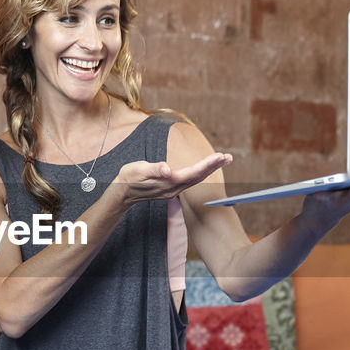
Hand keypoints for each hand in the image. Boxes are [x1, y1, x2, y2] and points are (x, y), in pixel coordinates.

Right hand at [116, 151, 232, 204]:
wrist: (122, 192)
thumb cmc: (129, 178)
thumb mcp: (138, 170)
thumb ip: (153, 169)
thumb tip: (167, 169)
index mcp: (169, 182)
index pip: (193, 173)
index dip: (207, 164)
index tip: (220, 156)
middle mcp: (174, 188)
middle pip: (199, 176)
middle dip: (214, 166)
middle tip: (228, 157)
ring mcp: (173, 189)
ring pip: (196, 178)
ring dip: (210, 168)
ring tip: (222, 159)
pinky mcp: (171, 188)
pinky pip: (191, 179)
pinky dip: (201, 171)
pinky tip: (206, 167)